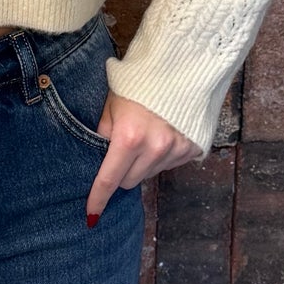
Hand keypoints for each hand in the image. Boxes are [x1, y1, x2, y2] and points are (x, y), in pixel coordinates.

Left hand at [86, 95, 199, 222]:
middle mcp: (155, 148)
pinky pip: (169, 166)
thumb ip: (102, 134)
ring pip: (149, 175)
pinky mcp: (192, 149)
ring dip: (142, 164)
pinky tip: (160, 137)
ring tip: (144, 137)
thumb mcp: (110, 106)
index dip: (98, 199)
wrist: (180, 68)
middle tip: (121, 151)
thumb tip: (96, 159)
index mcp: (129, 137)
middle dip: (121, 172)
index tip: (91, 215)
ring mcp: (176, 150)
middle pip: (129, 182)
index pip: (109, 179)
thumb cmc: (137, 84)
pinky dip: (161, 157)